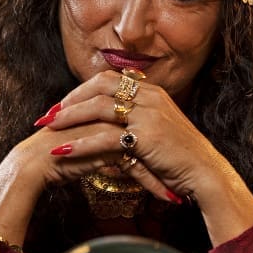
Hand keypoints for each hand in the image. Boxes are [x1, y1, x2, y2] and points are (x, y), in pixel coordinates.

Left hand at [39, 70, 219, 202]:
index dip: (83, 90)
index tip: (64, 104)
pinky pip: (104, 137)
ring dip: (69, 117)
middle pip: (100, 86)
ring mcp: (148, 114)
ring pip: (98, 107)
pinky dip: (80, 144)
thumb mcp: (159, 132)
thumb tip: (114, 129)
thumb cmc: (182, 158)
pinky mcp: (145, 136)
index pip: (110, 80)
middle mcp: (150, 97)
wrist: (204, 173)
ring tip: (48, 129)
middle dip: (70, 99)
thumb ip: (138, 123)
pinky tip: (62, 151)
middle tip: (49, 115)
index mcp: (153, 92)